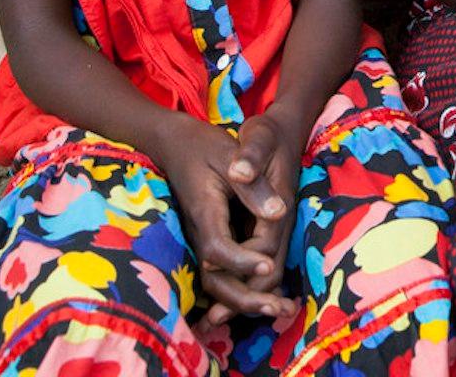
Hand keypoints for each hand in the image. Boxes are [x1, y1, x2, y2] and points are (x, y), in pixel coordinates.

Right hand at [151, 116, 297, 322]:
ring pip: (216, 282)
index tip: (267, 265)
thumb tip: (278, 213)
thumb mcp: (231, 156)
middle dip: (246, 299)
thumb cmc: (206, 146)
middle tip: (280, 309)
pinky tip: (265, 301)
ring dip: (245, 301)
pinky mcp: (207, 241)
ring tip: (280, 311)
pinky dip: (240, 290)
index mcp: (204, 212)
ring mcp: (200, 239)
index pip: (218, 248)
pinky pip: (220, 274)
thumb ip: (253, 186)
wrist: (175, 144)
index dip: (241, 261)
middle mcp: (198, 232)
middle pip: (214, 279)